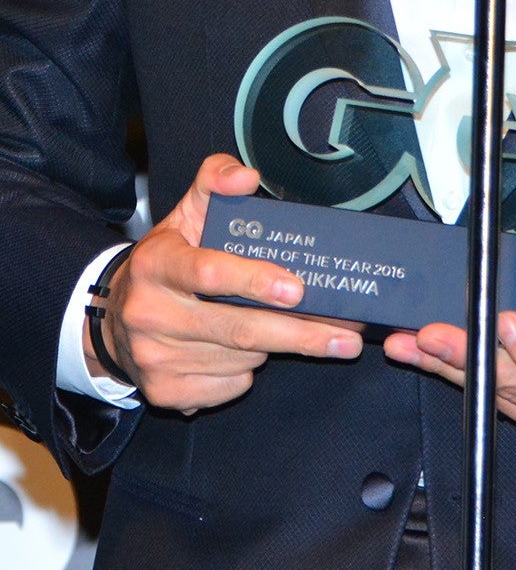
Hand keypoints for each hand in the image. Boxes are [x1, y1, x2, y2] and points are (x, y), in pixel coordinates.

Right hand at [83, 153, 362, 414]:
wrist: (115, 319)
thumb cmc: (169, 259)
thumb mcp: (186, 212)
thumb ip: (215, 181)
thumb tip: (248, 176)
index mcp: (156, 264)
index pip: (209, 273)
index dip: (256, 281)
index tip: (298, 288)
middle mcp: (150, 314)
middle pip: (237, 328)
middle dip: (299, 334)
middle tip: (345, 337)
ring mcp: (155, 359)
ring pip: (241, 360)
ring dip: (275, 347)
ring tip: (292, 330)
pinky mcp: (164, 393)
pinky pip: (230, 386)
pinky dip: (248, 371)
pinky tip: (247, 352)